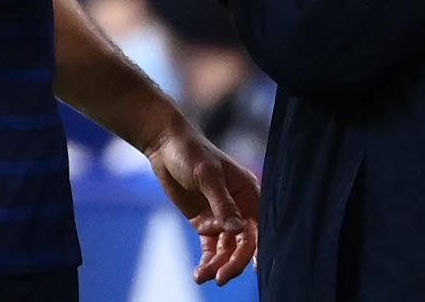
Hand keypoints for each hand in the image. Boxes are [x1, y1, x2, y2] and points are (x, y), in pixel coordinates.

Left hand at [146, 120, 259, 285]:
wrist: (165, 146)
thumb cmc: (192, 153)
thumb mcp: (207, 176)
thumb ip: (222, 204)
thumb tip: (238, 231)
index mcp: (248, 192)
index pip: (257, 225)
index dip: (258, 247)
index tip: (255, 269)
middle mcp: (240, 207)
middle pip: (243, 242)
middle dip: (234, 261)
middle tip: (221, 277)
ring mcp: (222, 218)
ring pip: (227, 249)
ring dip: (218, 264)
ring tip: (202, 276)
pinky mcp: (205, 224)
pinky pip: (211, 248)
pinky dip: (207, 262)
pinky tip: (199, 273)